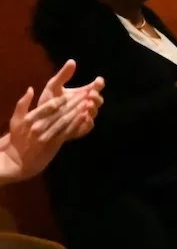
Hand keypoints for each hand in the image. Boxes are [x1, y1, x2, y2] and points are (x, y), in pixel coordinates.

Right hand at [4, 61, 104, 176]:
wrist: (20, 159)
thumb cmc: (18, 137)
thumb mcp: (16, 119)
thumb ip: (23, 103)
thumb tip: (31, 89)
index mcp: (30, 118)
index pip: (49, 106)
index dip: (62, 99)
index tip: (71, 92)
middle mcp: (39, 126)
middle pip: (60, 112)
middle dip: (74, 103)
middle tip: (85, 94)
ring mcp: (48, 135)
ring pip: (66, 121)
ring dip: (78, 111)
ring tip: (88, 103)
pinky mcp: (55, 143)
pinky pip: (68, 131)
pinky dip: (78, 123)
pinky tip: (85, 117)